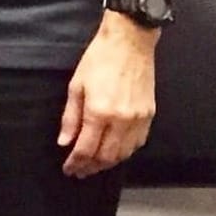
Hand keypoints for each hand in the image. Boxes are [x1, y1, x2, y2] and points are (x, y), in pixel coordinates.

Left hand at [60, 13, 158, 177]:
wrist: (129, 43)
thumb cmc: (98, 60)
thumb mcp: (76, 85)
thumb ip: (71, 117)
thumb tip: (65, 142)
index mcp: (99, 111)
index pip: (86, 148)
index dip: (76, 162)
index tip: (68, 169)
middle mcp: (121, 120)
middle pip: (106, 156)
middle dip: (91, 167)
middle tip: (79, 171)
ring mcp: (138, 119)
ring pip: (124, 153)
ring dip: (108, 163)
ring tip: (94, 165)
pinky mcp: (150, 116)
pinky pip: (137, 143)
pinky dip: (125, 152)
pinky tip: (114, 152)